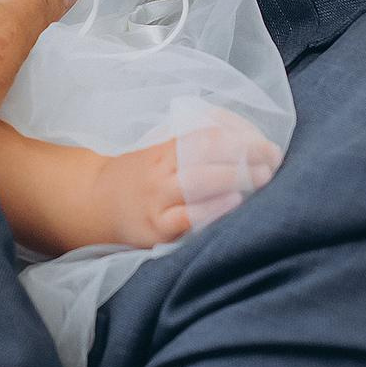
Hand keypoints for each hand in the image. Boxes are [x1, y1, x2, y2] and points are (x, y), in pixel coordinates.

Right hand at [95, 113, 281, 250]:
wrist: (92, 205)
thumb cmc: (137, 179)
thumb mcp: (157, 153)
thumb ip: (191, 147)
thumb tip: (243, 140)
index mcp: (163, 150)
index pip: (204, 135)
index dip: (239, 136)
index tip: (265, 143)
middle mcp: (160, 173)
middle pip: (203, 154)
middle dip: (244, 155)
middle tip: (273, 158)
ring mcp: (157, 201)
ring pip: (196, 182)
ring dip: (234, 178)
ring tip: (264, 178)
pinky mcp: (155, 231)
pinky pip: (186, 218)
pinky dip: (211, 209)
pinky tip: (234, 204)